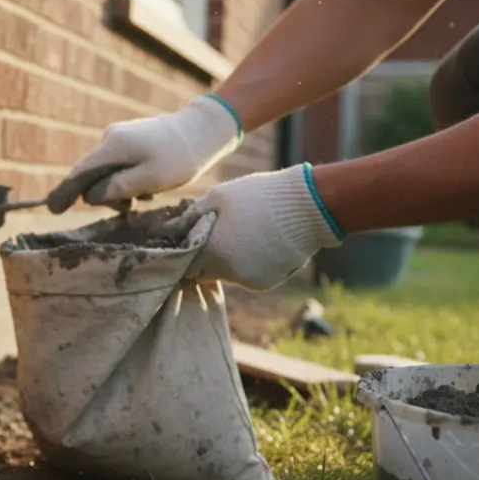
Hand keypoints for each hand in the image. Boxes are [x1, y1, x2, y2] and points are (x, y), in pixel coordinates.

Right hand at [61, 95, 242, 205]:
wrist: (204, 130)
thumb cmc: (180, 158)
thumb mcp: (149, 180)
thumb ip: (117, 189)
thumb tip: (91, 195)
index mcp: (112, 147)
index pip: (80, 173)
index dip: (65, 192)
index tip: (52, 209)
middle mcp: (111, 139)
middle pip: (92, 174)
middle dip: (104, 195)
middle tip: (130, 208)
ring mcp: (120, 137)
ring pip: (107, 172)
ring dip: (120, 189)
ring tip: (146, 196)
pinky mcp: (131, 139)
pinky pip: (119, 165)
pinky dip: (128, 179)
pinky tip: (148, 185)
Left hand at [184, 164, 344, 290]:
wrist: (309, 207)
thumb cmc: (259, 196)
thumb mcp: (218, 196)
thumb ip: (190, 217)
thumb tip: (169, 229)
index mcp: (213, 252)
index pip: (185, 265)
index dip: (186, 254)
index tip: (191, 242)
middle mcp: (229, 274)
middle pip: (205, 272)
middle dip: (206, 258)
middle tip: (219, 235)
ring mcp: (249, 281)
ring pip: (227, 275)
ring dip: (228, 260)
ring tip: (243, 234)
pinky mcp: (267, 283)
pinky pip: (247, 277)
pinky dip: (248, 265)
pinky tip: (259, 243)